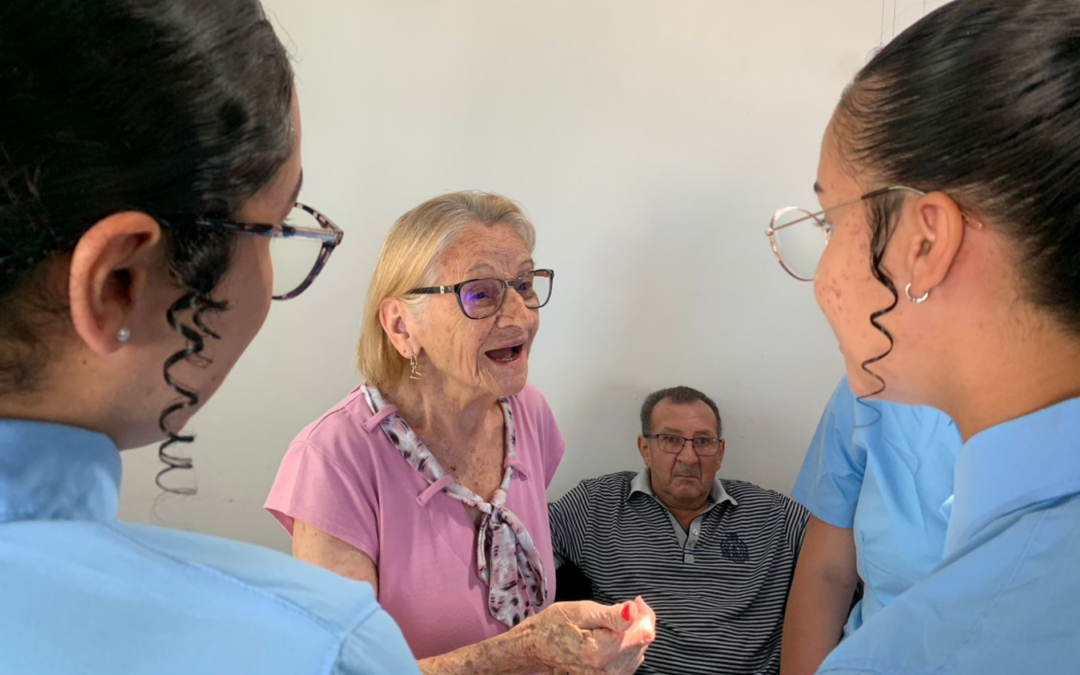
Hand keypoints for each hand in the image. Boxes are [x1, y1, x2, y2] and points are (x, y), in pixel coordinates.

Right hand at [524, 597, 655, 674]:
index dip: (644, 613)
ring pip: (638, 651)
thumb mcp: (580, 611)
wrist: (536, 649)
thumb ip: (610, 615)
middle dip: (637, 623)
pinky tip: (610, 639)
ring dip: (631, 635)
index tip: (634, 601)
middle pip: (642, 642)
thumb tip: (633, 611)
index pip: (644, 632)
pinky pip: (630, 661)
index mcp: (602, 651)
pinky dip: (625, 647)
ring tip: (609, 625)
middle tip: (617, 611)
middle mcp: (609, 671)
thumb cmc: (554, 626)